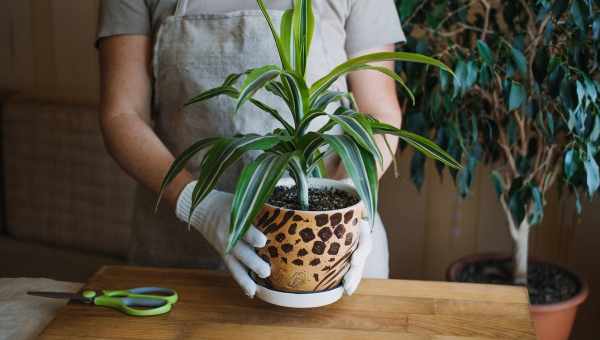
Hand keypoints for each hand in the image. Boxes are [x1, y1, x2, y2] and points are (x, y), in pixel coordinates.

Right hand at [175, 181, 270, 296]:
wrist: (203, 209)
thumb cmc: (228, 203)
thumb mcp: (241, 201)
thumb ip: (258, 207)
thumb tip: (283, 211)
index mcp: (232, 220)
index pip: (242, 229)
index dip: (251, 236)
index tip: (262, 242)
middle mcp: (228, 236)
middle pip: (240, 251)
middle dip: (252, 262)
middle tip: (266, 271)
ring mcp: (225, 247)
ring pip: (235, 265)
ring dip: (246, 278)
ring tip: (256, 290)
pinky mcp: (224, 255)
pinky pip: (232, 269)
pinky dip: (241, 281)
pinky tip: (251, 292)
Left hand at [339, 178, 373, 295]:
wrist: (346, 186)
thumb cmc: (345, 184)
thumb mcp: (348, 182)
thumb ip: (347, 183)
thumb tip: (334, 177)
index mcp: (361, 220)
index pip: (364, 237)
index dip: (361, 249)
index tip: (355, 259)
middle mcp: (359, 233)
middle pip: (360, 255)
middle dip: (355, 272)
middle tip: (348, 286)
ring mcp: (353, 241)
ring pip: (355, 263)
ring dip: (351, 278)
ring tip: (346, 290)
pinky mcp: (342, 246)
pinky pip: (343, 262)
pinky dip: (340, 274)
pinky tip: (336, 287)